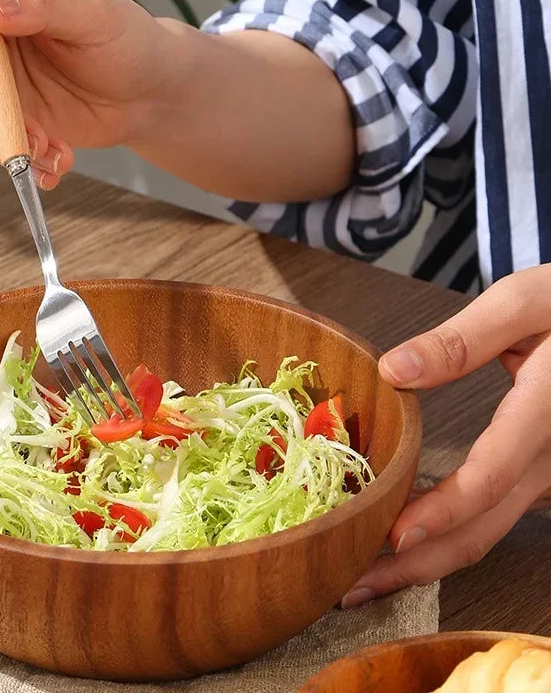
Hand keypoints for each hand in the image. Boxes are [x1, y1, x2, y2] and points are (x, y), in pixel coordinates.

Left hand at [342, 264, 550, 606]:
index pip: (492, 475)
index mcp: (547, 409)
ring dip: (429, 559)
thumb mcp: (525, 301)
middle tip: (353, 584)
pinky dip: (448, 535)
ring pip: (489, 531)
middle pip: (484, 526)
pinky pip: (493, 516)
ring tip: (367, 575)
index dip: (443, 511)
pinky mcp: (539, 473)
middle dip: (418, 563)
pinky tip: (405, 540)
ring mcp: (549, 472)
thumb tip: (391, 370)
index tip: (394, 537)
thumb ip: (461, 339)